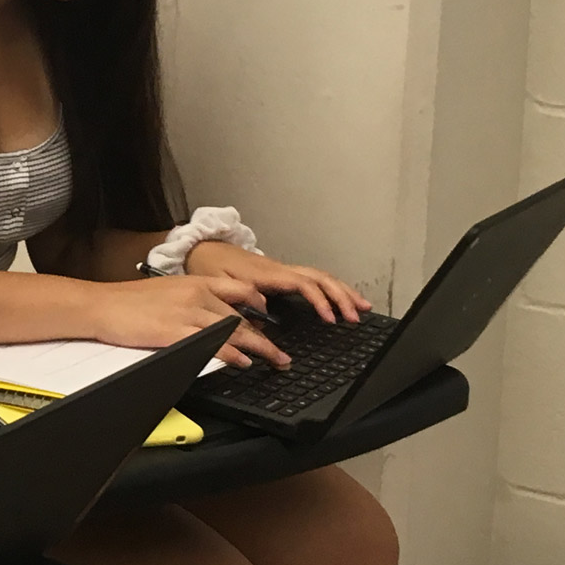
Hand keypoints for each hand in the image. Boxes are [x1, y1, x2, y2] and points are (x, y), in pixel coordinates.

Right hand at [95, 274, 291, 368]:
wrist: (100, 305)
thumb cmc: (125, 302)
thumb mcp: (164, 292)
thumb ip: (189, 300)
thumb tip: (206, 316)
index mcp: (193, 282)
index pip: (238, 290)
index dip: (258, 304)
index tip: (268, 316)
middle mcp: (196, 295)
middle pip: (241, 316)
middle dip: (265, 336)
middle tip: (280, 352)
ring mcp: (188, 313)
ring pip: (235, 330)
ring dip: (260, 347)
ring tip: (276, 360)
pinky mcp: (177, 332)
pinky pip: (214, 344)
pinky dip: (233, 354)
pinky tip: (244, 362)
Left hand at [185, 241, 371, 323]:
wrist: (202, 246)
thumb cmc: (209, 264)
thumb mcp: (218, 284)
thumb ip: (240, 299)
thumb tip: (265, 315)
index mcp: (267, 273)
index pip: (303, 284)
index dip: (319, 300)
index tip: (330, 318)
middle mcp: (279, 269)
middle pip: (320, 277)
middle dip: (341, 296)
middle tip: (356, 316)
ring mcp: (282, 270)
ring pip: (320, 276)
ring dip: (342, 291)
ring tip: (361, 308)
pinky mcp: (281, 274)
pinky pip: (312, 279)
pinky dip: (329, 289)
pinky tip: (340, 299)